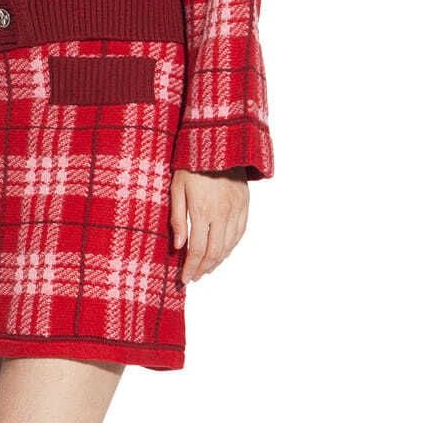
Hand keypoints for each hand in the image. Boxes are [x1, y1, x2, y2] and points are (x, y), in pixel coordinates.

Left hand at [170, 168, 249, 283]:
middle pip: (214, 252)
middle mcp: (222, 213)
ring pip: (229, 245)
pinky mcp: (244, 204)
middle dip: (203, 268)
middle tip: (194, 277)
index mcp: (202, 210)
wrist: (219, 143)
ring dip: (217, 261)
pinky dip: (231, 247)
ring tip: (206, 268)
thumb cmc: (192, 164)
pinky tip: (222, 252)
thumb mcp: (177, 188)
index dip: (190, 267)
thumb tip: (179, 245)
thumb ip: (178, 218)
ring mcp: (236, 209)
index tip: (184, 279)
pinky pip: (240, 232)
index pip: (197, 249)